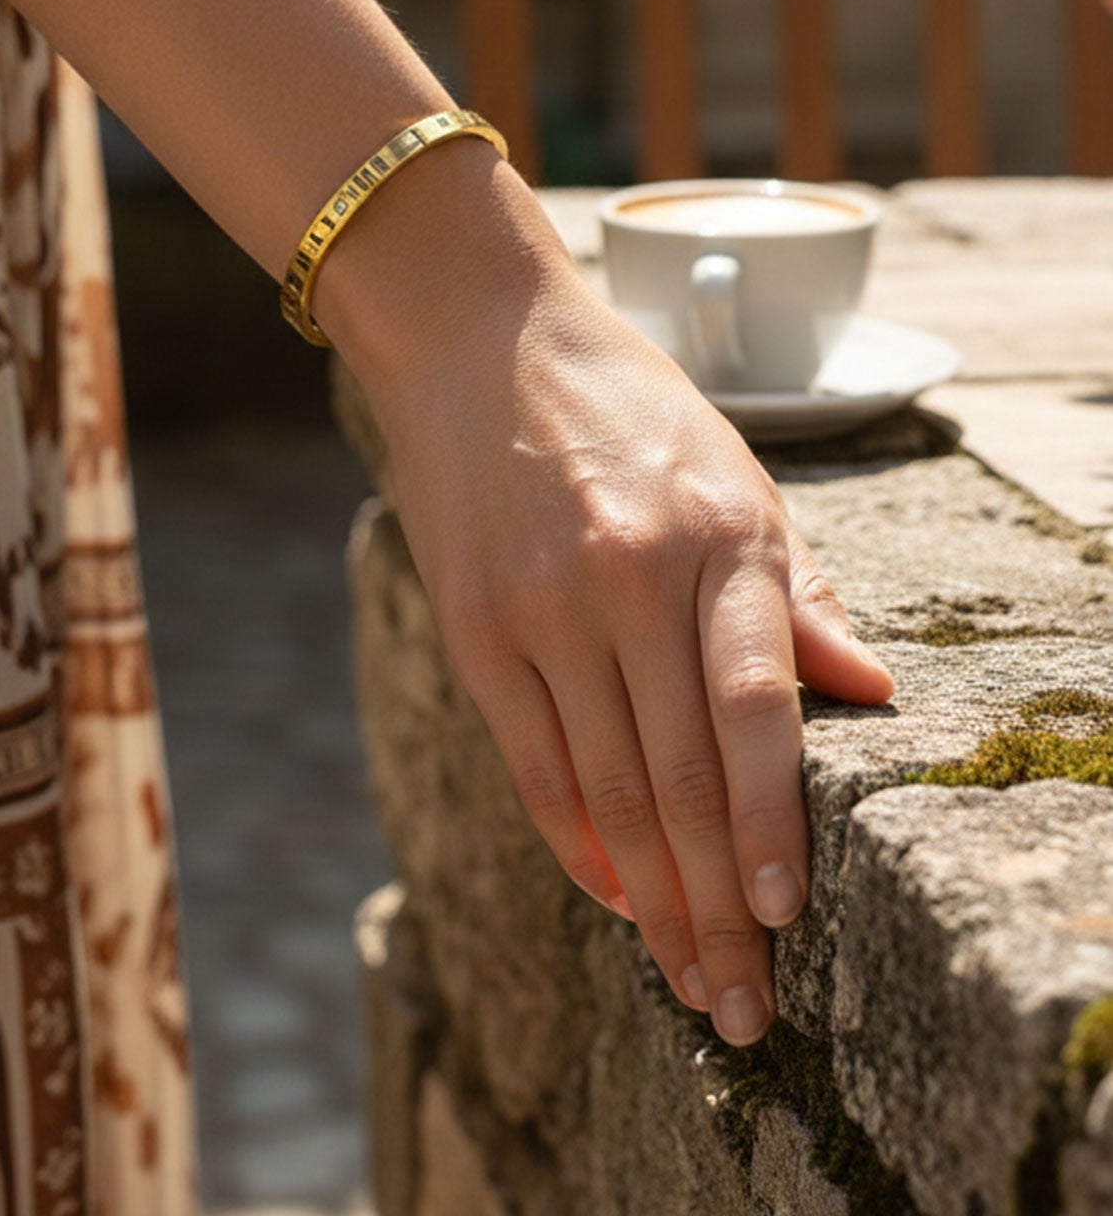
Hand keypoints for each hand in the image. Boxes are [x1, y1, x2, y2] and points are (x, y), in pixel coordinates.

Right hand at [319, 146, 894, 1048]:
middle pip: (683, 775)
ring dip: (655, 900)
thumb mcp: (735, 471)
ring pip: (610, 788)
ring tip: (691, 981)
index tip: (786, 919)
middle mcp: (628, 576)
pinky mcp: (474, 627)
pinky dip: (578, 843)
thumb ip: (795, 587)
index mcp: (715, 533)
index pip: (755, 709)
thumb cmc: (625, 407)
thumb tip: (868, 693)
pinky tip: (614, 898)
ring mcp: (542, 606)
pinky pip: (534, 762)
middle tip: (743, 1003)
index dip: (772, 825)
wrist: (478, 339)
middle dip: (718, 905)